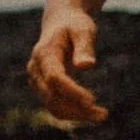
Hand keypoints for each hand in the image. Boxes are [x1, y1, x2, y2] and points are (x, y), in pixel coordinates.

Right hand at [27, 7, 107, 125]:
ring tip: (101, 116)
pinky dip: (72, 112)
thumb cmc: (75, 24)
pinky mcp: (43, 87)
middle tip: (103, 115)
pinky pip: (54, 104)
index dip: (72, 91)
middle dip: (76, 108)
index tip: (92, 101)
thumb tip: (87, 66)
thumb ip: (85, 46)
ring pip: (52, 105)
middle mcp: (36, 69)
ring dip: (75, 114)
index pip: (55, 78)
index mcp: (44, 53)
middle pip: (52, 96)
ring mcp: (37, 80)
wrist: (60, 23)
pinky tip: (92, 113)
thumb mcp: (83, 30)